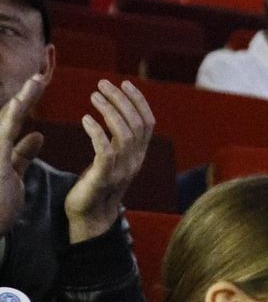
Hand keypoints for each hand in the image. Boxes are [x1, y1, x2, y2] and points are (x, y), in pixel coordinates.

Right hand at [0, 76, 47, 237]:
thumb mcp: (13, 173)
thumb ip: (22, 153)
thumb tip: (38, 134)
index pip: (11, 121)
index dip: (25, 104)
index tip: (39, 87)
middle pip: (8, 115)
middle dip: (24, 97)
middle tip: (39, 76)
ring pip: (5, 119)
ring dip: (22, 99)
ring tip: (37, 80)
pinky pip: (4, 131)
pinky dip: (14, 114)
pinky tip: (24, 100)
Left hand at [64, 79, 153, 244]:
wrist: (90, 218)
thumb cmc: (95, 186)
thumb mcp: (112, 161)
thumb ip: (117, 142)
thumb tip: (115, 115)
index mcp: (139, 156)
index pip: (148, 123)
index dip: (139, 101)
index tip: (124, 83)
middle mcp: (135, 161)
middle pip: (136, 124)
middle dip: (121, 99)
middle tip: (102, 83)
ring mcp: (122, 170)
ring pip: (123, 134)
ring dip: (109, 110)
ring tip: (93, 96)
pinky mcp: (104, 177)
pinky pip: (105, 150)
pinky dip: (96, 132)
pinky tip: (85, 119)